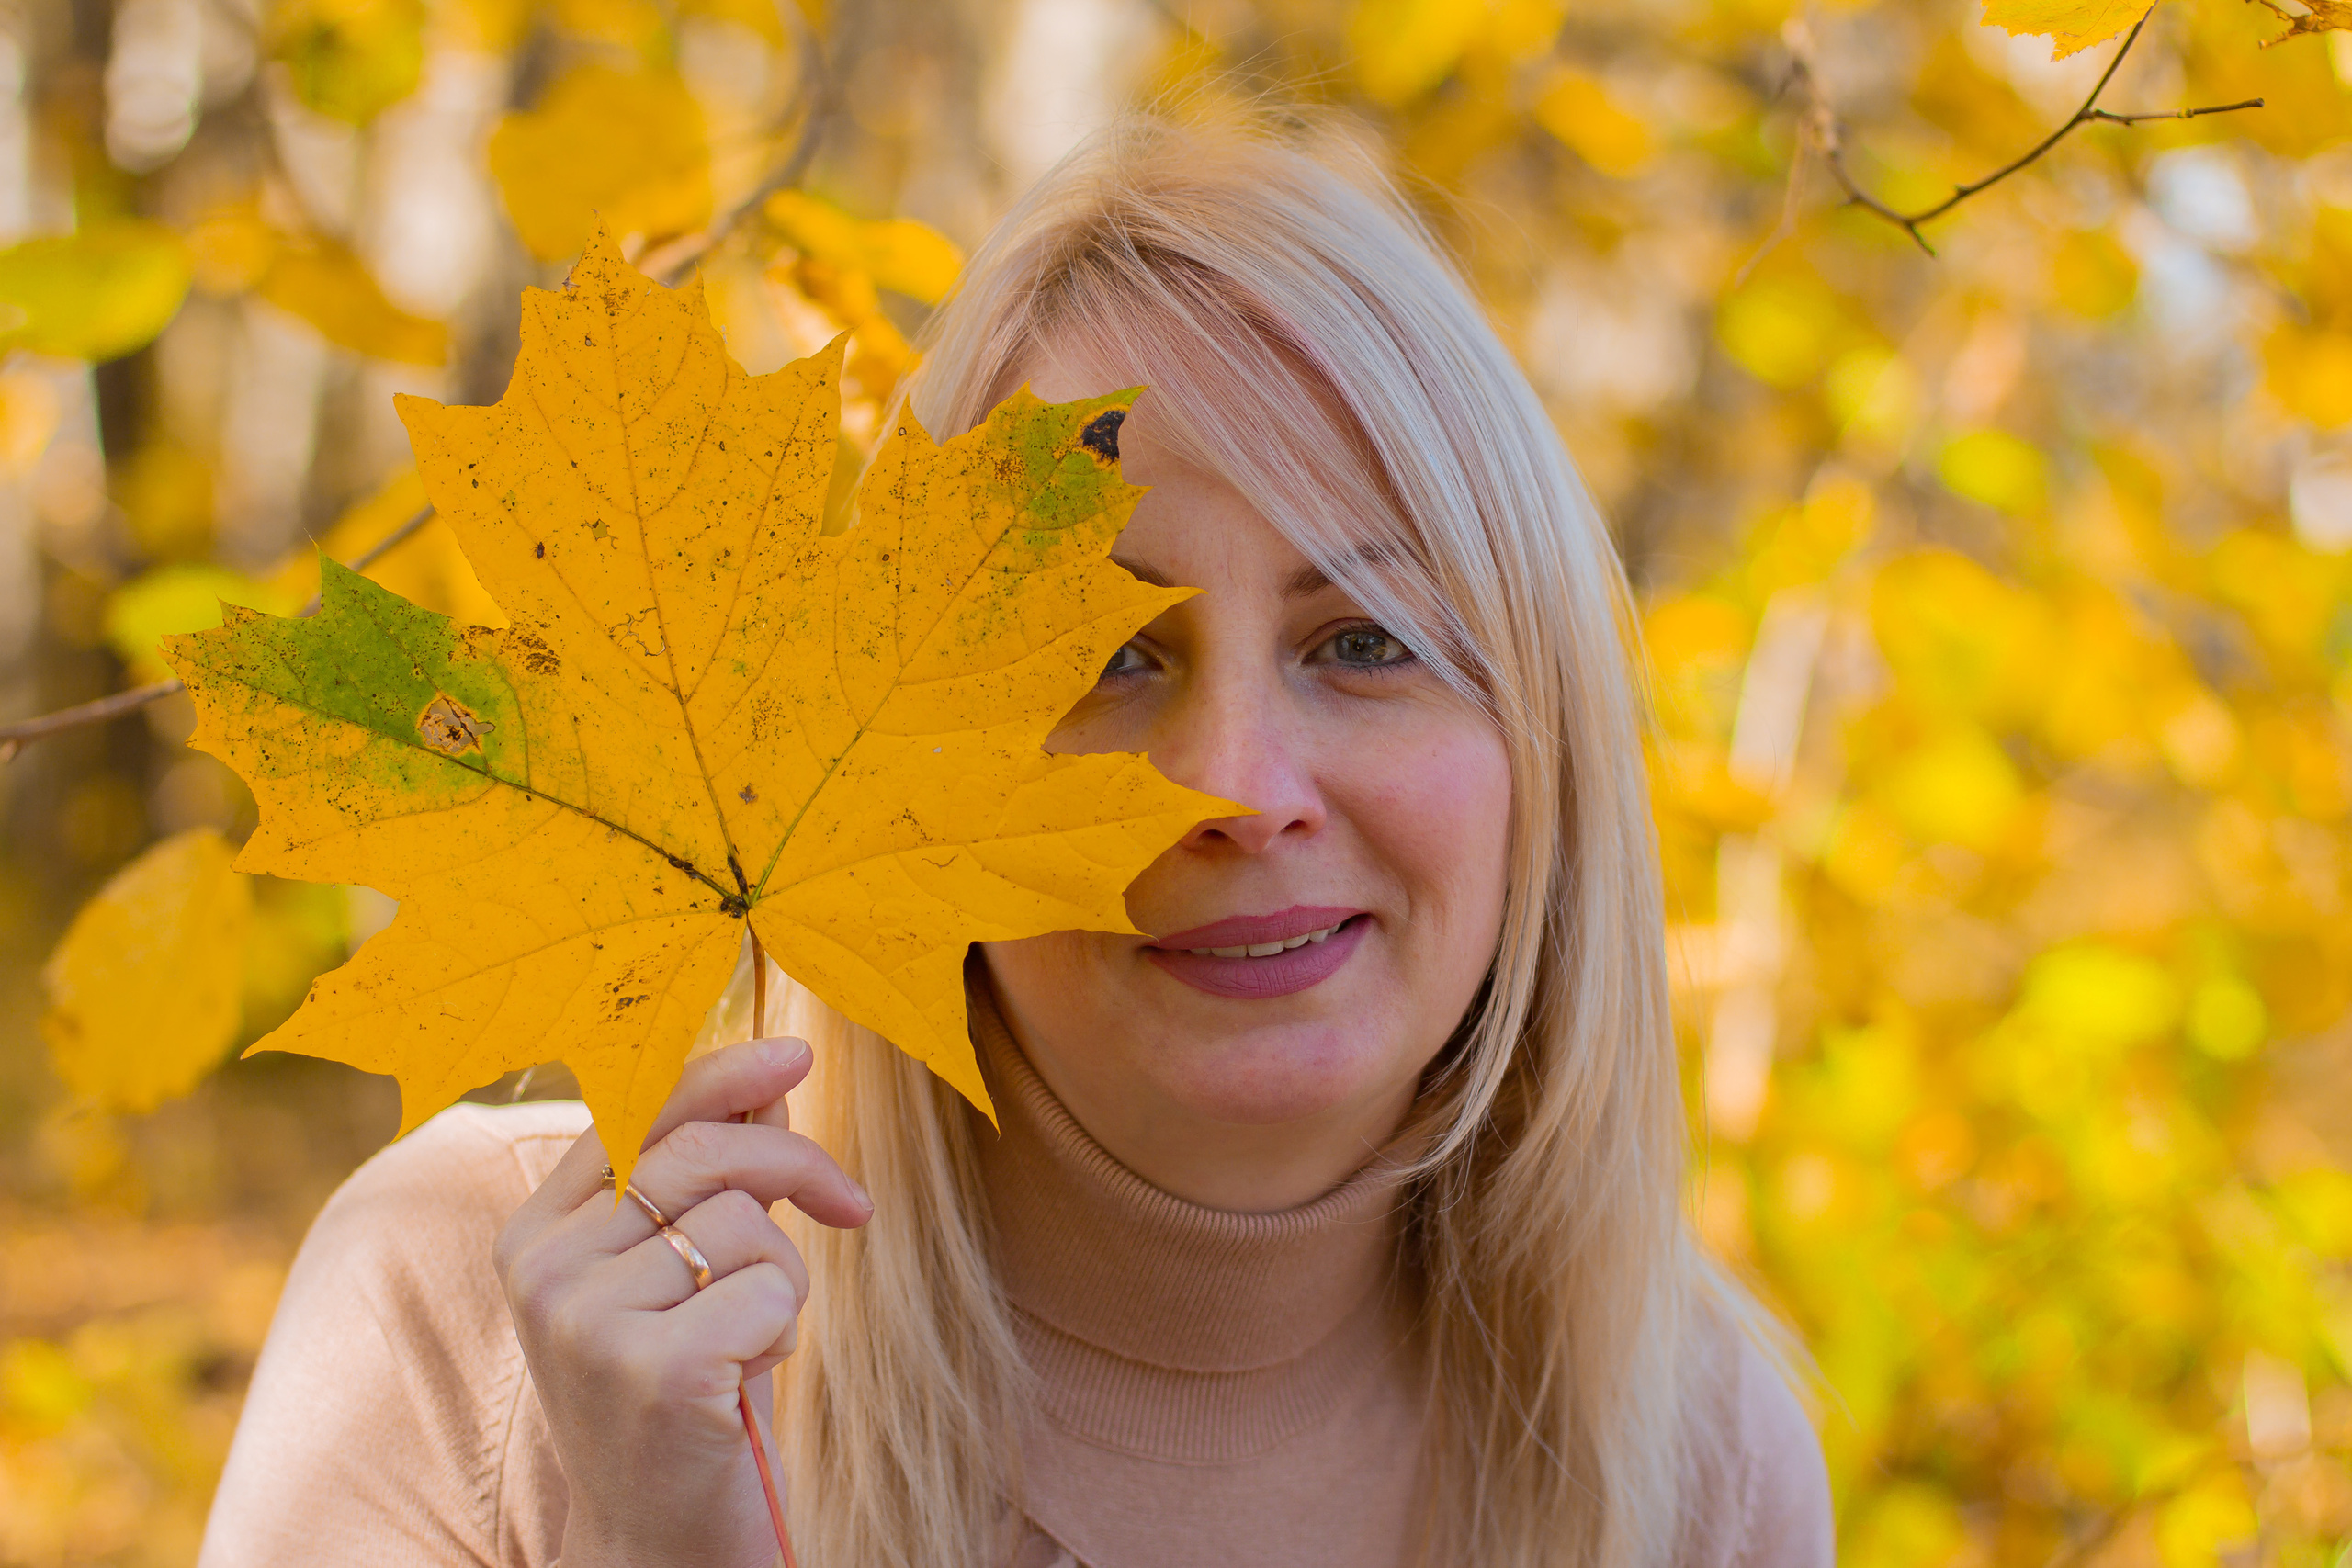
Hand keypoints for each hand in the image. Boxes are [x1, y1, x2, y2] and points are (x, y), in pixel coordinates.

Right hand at [494, 1037, 872, 1567]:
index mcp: (535, 1232)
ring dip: (782, 1281)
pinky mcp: (652, 1370)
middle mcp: (543, 1268)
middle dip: (801, 1166)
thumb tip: (770, 1075)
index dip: (725, 1071)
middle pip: (704, 1151)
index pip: (637, 1110)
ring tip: (746, 1344)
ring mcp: (587, 1320)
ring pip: (744, 1223)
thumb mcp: (688, 1274)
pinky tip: (742, 1384)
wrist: (659, 1543)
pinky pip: (769, 1291)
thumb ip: (710, 1177)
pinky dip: (784, 1332)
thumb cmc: (686, 1393)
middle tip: (854, 1207)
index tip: (798, 1052)